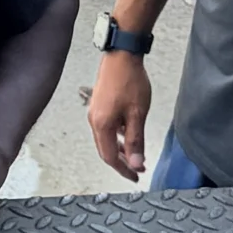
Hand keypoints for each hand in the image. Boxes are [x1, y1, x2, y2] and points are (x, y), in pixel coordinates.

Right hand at [86, 52, 150, 182]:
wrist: (122, 55)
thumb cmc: (129, 81)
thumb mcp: (137, 114)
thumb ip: (136, 141)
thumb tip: (136, 163)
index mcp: (101, 125)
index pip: (110, 157)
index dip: (123, 169)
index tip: (135, 176)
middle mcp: (94, 120)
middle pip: (106, 150)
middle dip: (122, 161)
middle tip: (138, 168)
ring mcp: (95, 112)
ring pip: (106, 139)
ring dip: (121, 149)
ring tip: (137, 154)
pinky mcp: (99, 104)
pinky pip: (106, 128)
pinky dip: (118, 136)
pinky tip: (129, 134)